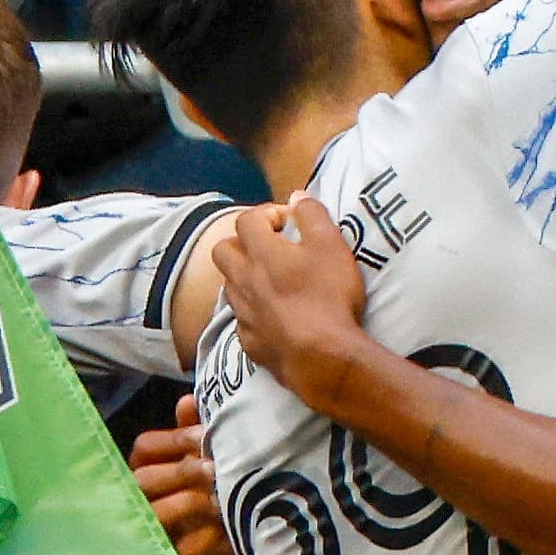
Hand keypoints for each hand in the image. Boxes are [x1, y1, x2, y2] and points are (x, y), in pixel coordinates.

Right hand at [131, 395, 256, 554]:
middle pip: (144, 479)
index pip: (145, 447)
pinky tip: (223, 526)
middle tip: (213, 468)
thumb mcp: (220, 463)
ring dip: (188, 501)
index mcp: (153, 470)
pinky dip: (200, 537)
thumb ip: (203, 434)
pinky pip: (176, 548)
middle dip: (180, 470)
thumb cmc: (231, 502)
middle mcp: (146, 499)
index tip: (205, 435)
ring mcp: (155, 533)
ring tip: (221, 496)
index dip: (173, 439)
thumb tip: (188, 401)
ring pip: (155, 512)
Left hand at [212, 198, 378, 405]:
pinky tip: (274, 317)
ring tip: (272, 282)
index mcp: (261, 253)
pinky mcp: (249, 342)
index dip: (266, 213)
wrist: (321, 357)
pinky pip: (242, 320)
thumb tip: (297, 196)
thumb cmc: (329, 297)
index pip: (246, 220)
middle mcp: (244, 280)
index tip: (289, 221)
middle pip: (224, 251)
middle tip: (271, 248)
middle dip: (242, 242)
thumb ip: (313, 215)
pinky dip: (253, 312)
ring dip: (245, 277)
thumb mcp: (332, 245)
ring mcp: (244, 313)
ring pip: (230, 286)